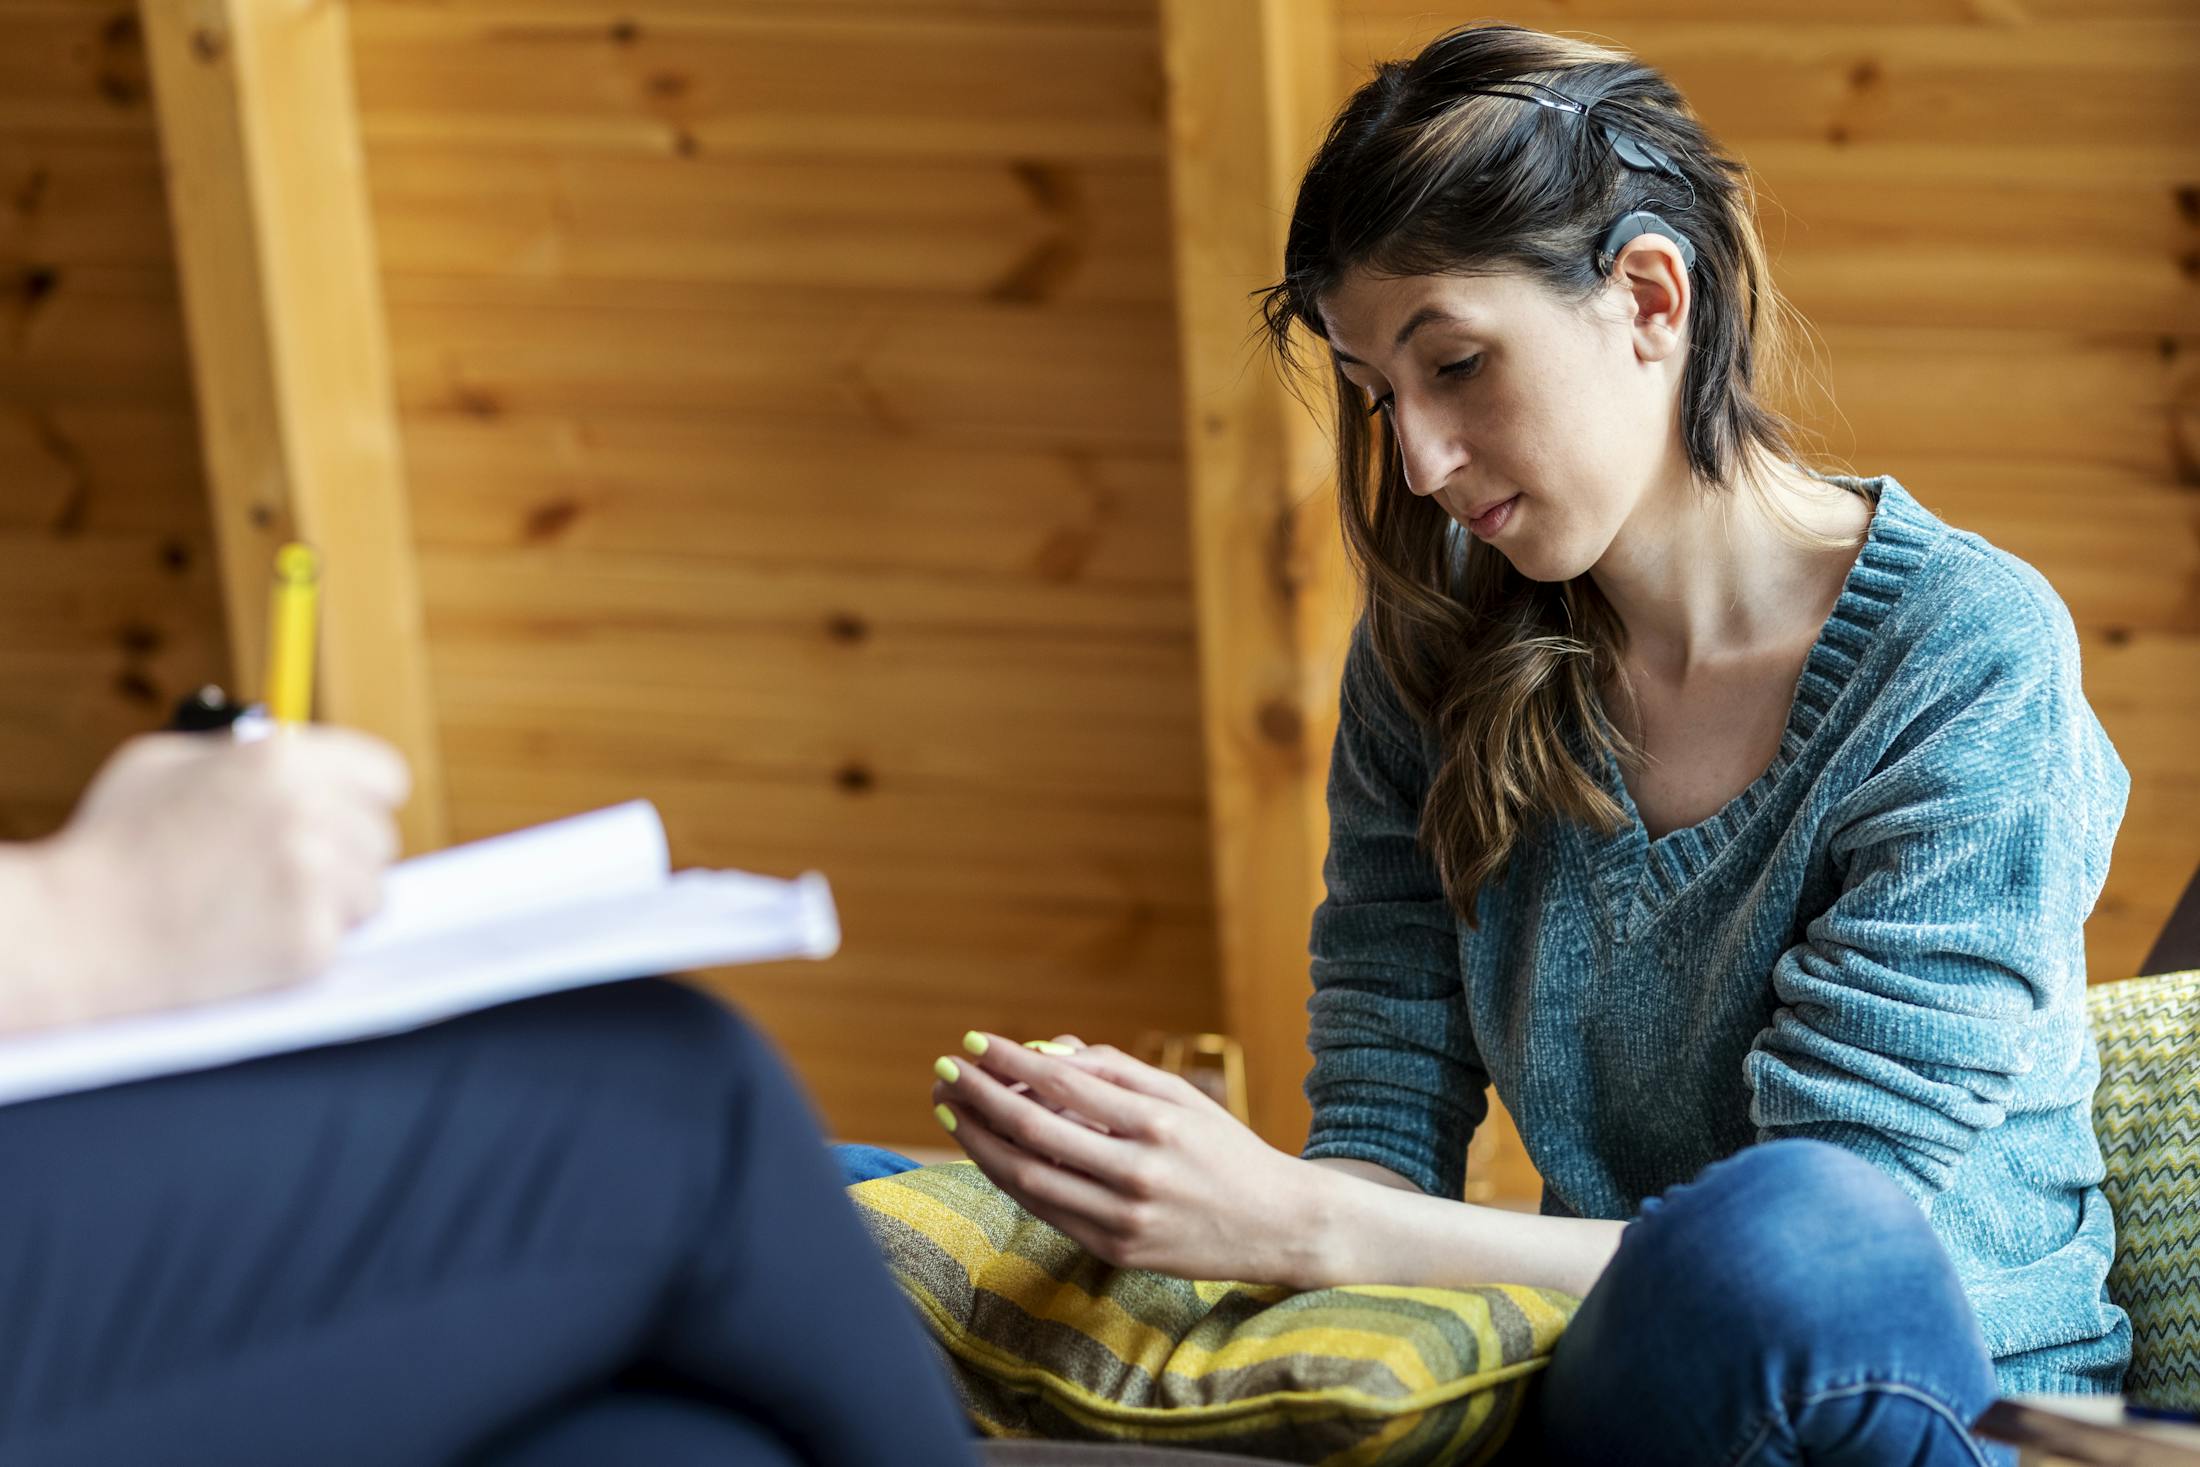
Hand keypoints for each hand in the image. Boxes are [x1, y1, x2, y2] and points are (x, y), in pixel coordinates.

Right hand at [23, 728, 409, 1026]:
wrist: (75, 935)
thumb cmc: (111, 848)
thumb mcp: (163, 763)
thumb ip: (239, 753)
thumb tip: (288, 750)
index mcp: (279, 761)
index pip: (384, 777)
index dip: (364, 800)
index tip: (348, 817)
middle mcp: (307, 813)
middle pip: (380, 839)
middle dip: (344, 856)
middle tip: (289, 873)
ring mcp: (313, 879)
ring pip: (370, 893)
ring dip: (332, 904)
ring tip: (262, 907)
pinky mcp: (309, 941)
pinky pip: (341, 940)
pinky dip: (306, 945)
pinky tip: (252, 938)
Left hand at [930, 1032, 1328, 1285]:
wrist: (1277, 1225)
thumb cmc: (1224, 1148)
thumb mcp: (1180, 1096)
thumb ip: (1112, 1070)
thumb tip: (1044, 1052)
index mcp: (1157, 1123)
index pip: (1063, 1084)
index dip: (1009, 1061)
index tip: (973, 1041)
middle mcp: (1138, 1173)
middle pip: (1034, 1131)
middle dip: (979, 1098)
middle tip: (945, 1072)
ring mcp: (1124, 1219)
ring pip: (1028, 1177)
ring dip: (979, 1141)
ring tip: (950, 1111)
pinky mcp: (1116, 1252)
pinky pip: (1046, 1211)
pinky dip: (1009, 1178)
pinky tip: (988, 1151)